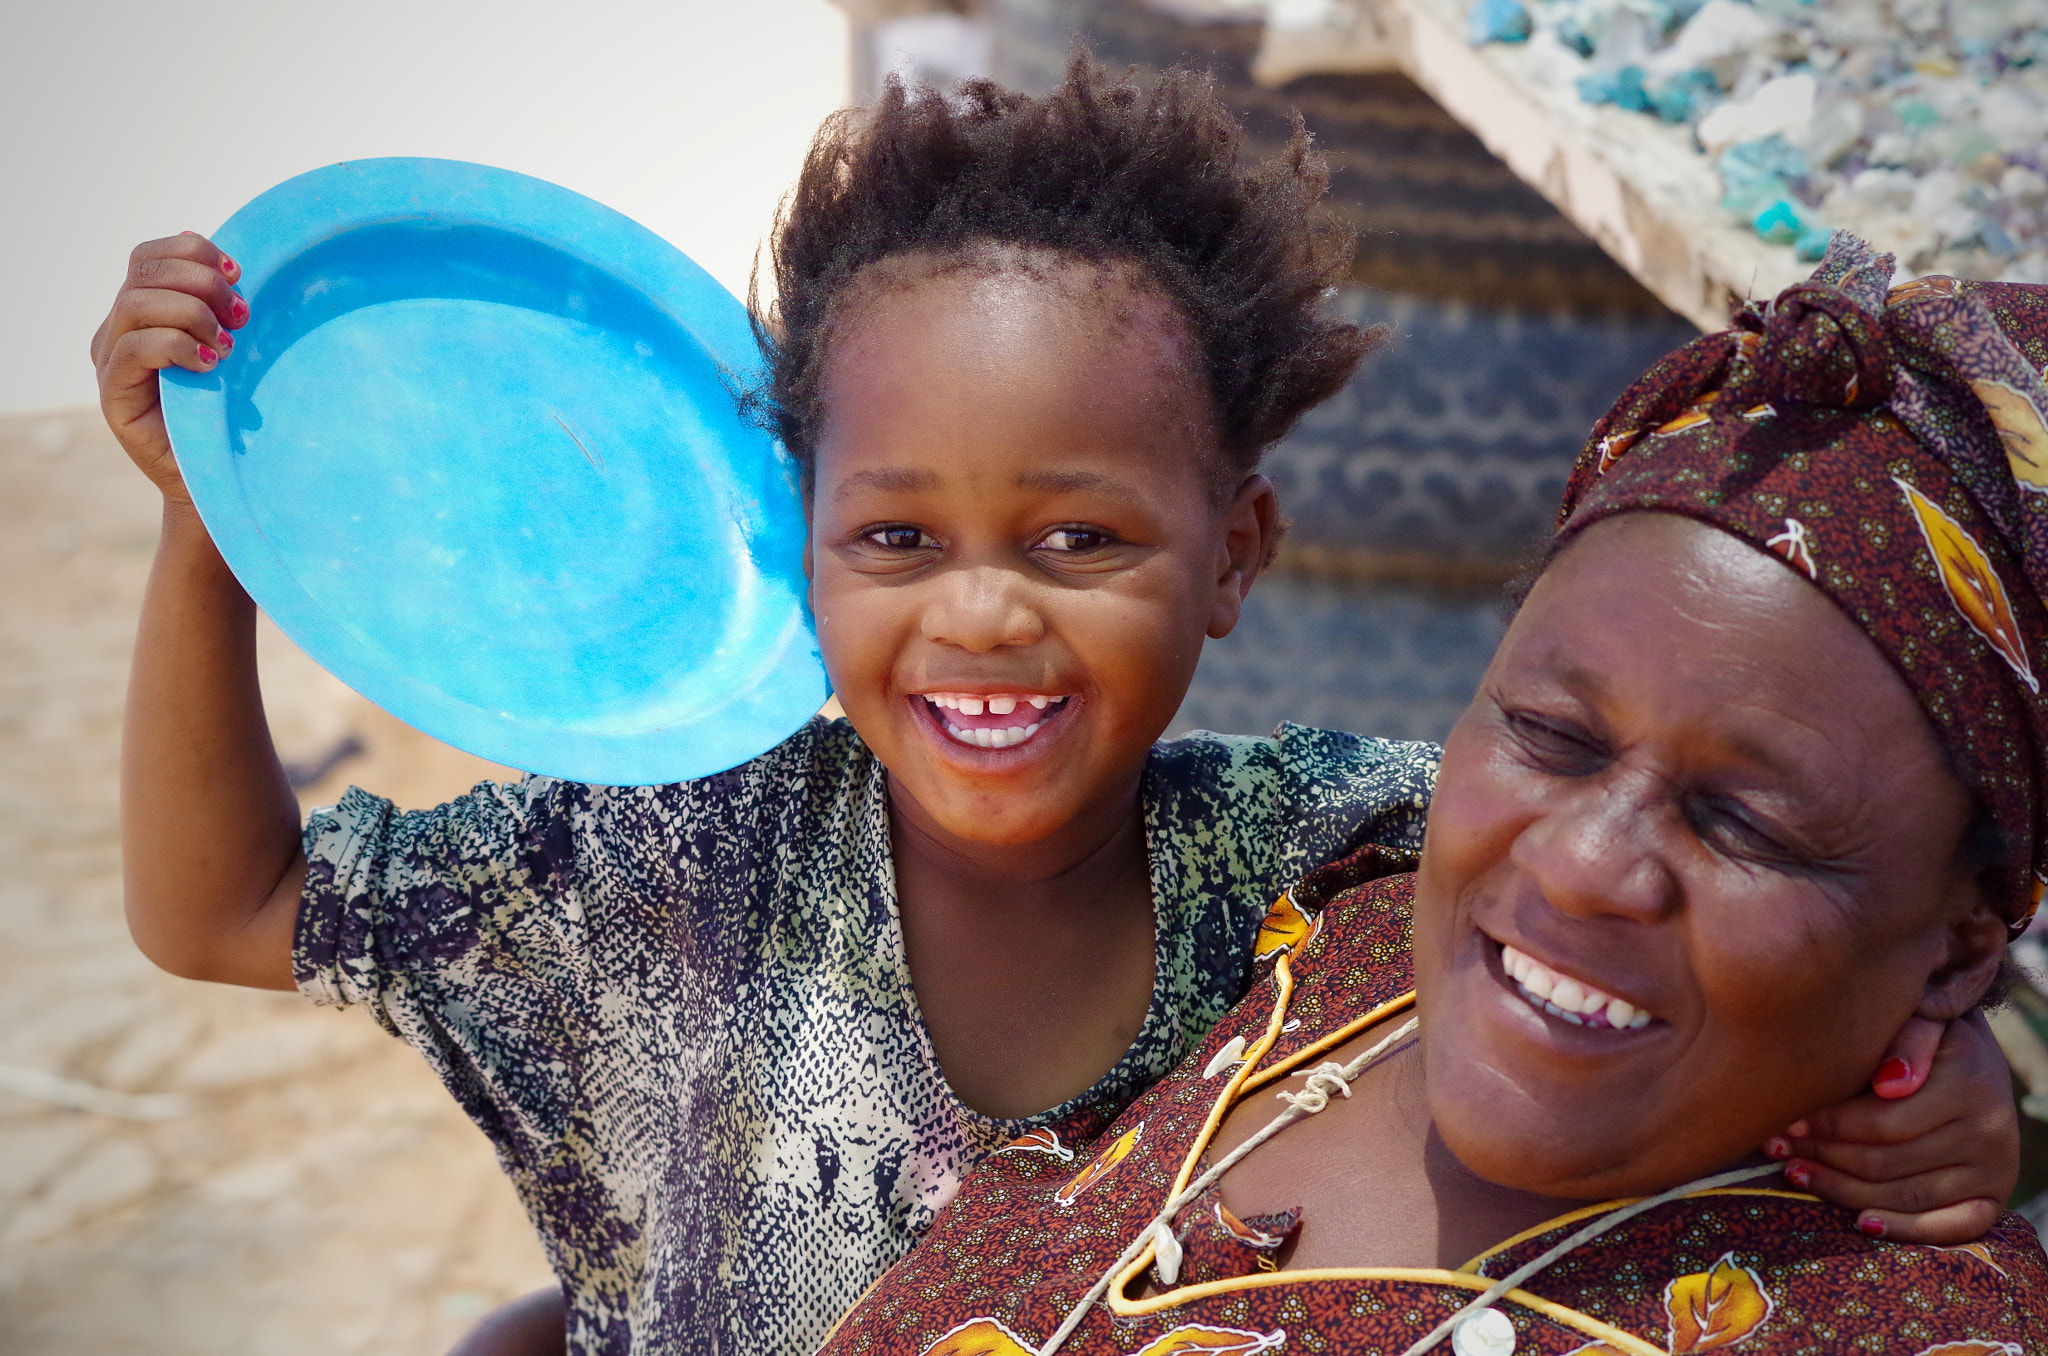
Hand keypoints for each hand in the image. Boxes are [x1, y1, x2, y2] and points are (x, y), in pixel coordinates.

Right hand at [89, 233, 245, 504]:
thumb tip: (223, 260)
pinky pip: (134, 349)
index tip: (240, 273)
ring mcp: (110, 362)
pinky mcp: (113, 395)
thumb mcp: (228, 348)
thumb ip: (217, 307)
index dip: (193, 252)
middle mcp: (117, 331)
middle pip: (143, 273)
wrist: (214, 475)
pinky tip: (209, 363)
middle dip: (200, 282)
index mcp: (142, 312)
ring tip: (227, 344)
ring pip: (135, 304)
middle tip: (242, 315)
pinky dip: (176, 346)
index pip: (149, 257)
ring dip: (191, 313)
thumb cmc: (228, 410)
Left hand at [1765, 1012, 2019, 1243]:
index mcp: (1969, 1081)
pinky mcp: (1994, 1196)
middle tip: (1776, 1148)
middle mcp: (1990, 1129)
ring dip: (1842, 1190)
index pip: (1879, 1122)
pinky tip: (1860, 1222)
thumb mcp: (1918, 1016)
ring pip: (1905, 1196)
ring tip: (1795, 1173)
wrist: (1970, 1054)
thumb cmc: (1924, 1031)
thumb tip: (1889, 1083)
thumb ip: (1905, 1039)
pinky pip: (1953, 1227)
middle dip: (1822, 1156)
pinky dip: (1905, 1229)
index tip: (1783, 1120)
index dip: (1825, 1126)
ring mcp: (1995, 1168)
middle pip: (1885, 1163)